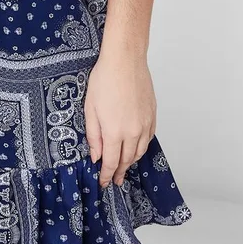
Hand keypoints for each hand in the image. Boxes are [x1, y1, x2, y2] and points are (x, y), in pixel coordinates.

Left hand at [84, 50, 155, 186]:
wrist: (125, 60)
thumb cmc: (104, 80)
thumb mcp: (90, 109)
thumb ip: (94, 136)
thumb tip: (96, 157)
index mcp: (114, 132)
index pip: (111, 162)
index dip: (107, 175)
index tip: (104, 182)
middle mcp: (133, 132)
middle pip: (127, 160)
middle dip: (120, 171)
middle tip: (115, 180)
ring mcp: (145, 124)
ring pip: (140, 151)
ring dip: (131, 161)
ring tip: (125, 167)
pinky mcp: (152, 115)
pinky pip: (148, 138)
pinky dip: (141, 147)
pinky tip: (136, 148)